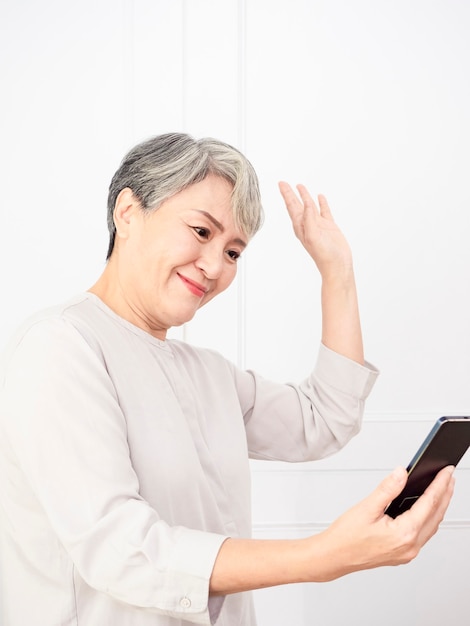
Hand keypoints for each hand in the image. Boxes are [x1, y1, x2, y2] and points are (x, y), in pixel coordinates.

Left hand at [278, 181, 352, 279]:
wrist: (337, 265)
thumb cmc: (324, 255)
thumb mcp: (313, 236)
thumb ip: (308, 219)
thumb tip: (305, 205)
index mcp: (301, 226)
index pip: (291, 206)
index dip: (286, 194)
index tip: (281, 184)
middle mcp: (307, 224)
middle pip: (297, 204)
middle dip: (290, 193)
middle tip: (283, 183)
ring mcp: (318, 225)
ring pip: (310, 206)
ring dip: (305, 196)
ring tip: (300, 186)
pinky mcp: (329, 227)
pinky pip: (324, 211)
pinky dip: (322, 203)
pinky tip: (320, 197)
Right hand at [308, 465, 454, 580]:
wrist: (333, 557)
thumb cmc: (345, 537)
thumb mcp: (366, 507)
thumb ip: (387, 489)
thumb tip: (402, 473)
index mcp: (404, 534)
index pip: (429, 504)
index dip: (440, 484)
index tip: (446, 471)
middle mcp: (410, 546)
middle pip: (436, 515)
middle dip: (445, 493)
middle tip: (449, 475)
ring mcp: (408, 552)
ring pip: (431, 525)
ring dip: (439, 506)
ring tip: (442, 488)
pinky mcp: (403, 553)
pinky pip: (423, 533)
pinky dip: (428, 517)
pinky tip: (426, 508)